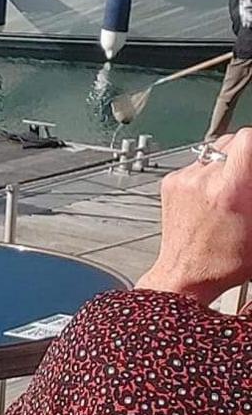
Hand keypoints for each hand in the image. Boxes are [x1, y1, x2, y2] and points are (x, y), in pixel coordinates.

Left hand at [137, 129, 251, 305]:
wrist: (185, 274)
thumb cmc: (225, 261)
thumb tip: (250, 177)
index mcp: (230, 189)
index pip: (247, 139)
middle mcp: (203, 179)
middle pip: (232, 140)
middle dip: (246, 154)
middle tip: (248, 178)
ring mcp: (183, 180)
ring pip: (214, 150)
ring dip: (227, 162)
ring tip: (232, 187)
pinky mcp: (170, 184)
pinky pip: (196, 164)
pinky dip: (208, 172)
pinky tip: (212, 194)